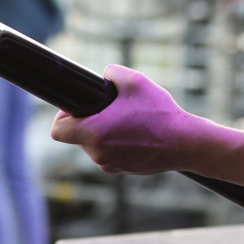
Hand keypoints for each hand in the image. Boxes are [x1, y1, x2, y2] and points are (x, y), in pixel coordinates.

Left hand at [50, 66, 207, 174]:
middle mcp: (98, 153)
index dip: (63, 116)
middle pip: (78, 136)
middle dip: (89, 121)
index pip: (58, 130)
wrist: (185, 143)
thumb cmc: (159, 113)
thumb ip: (111, 72)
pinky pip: (109, 154)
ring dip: (104, 132)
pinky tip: (137, 133)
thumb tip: (103, 76)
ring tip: (129, 120)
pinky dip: (117, 143)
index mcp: (95, 132)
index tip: (79, 107)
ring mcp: (109, 165)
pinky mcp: (122, 171)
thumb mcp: (135, 80)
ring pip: (95, 145)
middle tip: (110, 109)